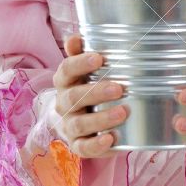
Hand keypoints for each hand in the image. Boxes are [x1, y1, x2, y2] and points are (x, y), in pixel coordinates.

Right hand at [53, 33, 126, 157]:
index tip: (99, 58)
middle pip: (73, 98)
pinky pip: (83, 148)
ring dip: (101, 118)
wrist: (79, 120)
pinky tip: (111, 139)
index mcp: (64, 81)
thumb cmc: (87, 86)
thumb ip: (82, 52)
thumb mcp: (86, 69)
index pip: (66, 70)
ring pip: (79, 124)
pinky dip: (97, 145)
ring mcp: (69, 125)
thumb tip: (76, 37)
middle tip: (118, 88)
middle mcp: (63, 104)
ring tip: (122, 112)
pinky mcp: (77, 145)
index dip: (80, 63)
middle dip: (95, 92)